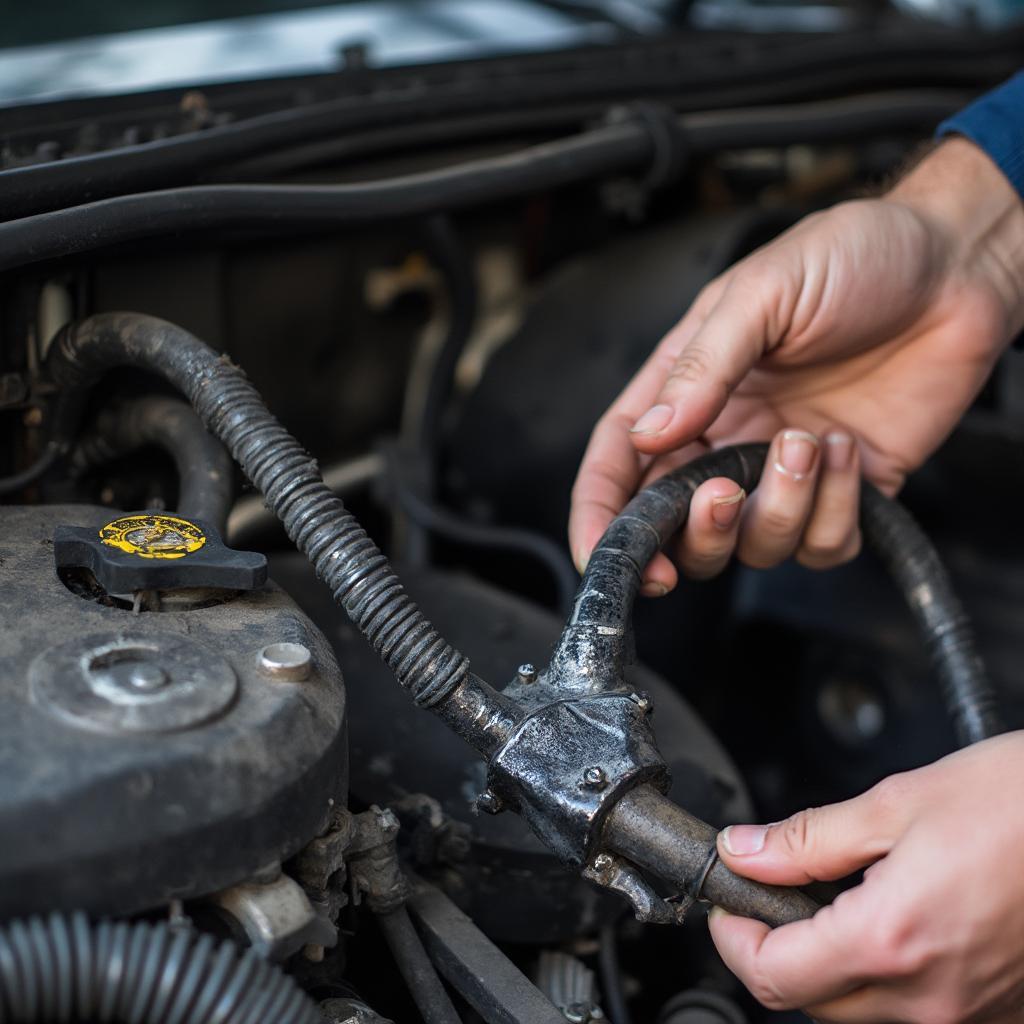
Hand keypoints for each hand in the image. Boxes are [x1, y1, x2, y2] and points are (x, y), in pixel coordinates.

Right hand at [569, 139, 1023, 592]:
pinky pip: (821, 545)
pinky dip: (835, 511)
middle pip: (677, 528)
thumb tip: (646, 434)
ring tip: (811, 440)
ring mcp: (783, 472)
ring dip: (779, 509)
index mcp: (686, 390)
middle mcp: (726, 439)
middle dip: (691, 536)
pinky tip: (847, 446)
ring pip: (752, 546)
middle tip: (722, 498)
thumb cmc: (854, 257)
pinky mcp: (844, 492)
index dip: (601, 517)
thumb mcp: (762, 292)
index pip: (620, 465)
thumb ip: (701, 367)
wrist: (956, 265)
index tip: (601, 555)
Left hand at [708, 731, 1023, 1021]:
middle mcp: (932, 995)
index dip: (735, 939)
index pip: (775, 976)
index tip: (729, 903)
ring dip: (828, 963)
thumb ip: (807, 840)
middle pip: (811, 1002)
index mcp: (894, 938)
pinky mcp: (999, 1011)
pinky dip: (885, 973)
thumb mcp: (897, 804)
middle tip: (771, 894)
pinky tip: (894, 918)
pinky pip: (917, 1009)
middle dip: (775, 950)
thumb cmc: (1018, 803)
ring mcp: (972, 1012)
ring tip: (837, 897)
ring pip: (861, 1011)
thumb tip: (744, 852)